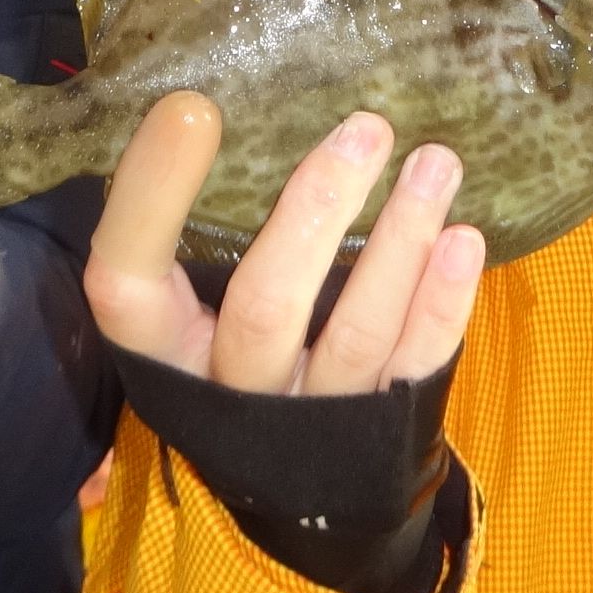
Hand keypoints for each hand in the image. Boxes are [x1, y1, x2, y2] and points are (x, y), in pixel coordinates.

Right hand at [84, 96, 482, 395]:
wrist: (301, 493)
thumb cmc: (232, 350)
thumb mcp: (189, 305)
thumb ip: (200, 229)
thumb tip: (217, 99)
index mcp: (161, 345)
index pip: (127, 273)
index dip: (152, 195)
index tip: (191, 106)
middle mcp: (226, 388)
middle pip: (263, 305)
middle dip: (317, 209)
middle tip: (367, 127)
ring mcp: (305, 419)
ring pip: (354, 334)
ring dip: (399, 244)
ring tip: (435, 164)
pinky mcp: (377, 432)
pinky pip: (414, 365)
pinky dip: (442, 304)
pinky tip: (464, 241)